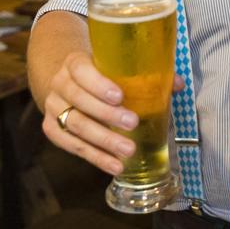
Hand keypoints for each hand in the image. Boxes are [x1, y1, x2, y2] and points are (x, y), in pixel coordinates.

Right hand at [41, 49, 180, 174]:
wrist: (67, 83)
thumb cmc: (100, 74)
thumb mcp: (114, 66)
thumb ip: (145, 73)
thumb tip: (177, 84)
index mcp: (75, 63)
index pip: (81, 70)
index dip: (98, 84)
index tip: (120, 96)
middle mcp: (60, 84)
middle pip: (79, 100)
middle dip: (106, 114)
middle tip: (133, 123)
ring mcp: (54, 107)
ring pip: (75, 125)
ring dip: (103, 140)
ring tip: (128, 150)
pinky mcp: (52, 129)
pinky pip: (71, 145)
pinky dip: (95, 157)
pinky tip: (114, 165)